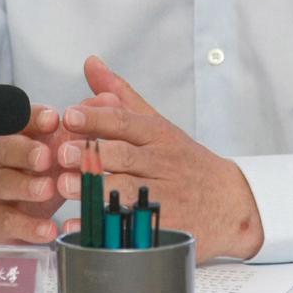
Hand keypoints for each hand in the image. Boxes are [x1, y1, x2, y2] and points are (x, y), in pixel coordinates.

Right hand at [0, 104, 67, 246]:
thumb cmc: (34, 176)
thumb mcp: (54, 152)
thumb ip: (76, 131)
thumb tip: (107, 102)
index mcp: (18, 136)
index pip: (23, 121)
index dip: (36, 118)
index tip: (53, 119)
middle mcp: (1, 159)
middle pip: (6, 149)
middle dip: (27, 151)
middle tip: (46, 156)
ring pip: (4, 183)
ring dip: (26, 186)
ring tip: (48, 189)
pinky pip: (9, 222)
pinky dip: (30, 227)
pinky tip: (49, 230)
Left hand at [55, 55, 264, 262]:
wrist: (230, 202)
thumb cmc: (186, 161)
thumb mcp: (158, 123)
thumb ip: (121, 96)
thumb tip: (91, 64)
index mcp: (157, 135)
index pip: (126, 122)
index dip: (97, 118)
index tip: (70, 116)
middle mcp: (160, 163)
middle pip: (125, 156)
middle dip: (92, 154)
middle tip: (63, 153)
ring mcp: (164, 195)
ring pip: (127, 190)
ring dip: (95, 189)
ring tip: (66, 185)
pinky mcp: (164, 226)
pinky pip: (132, 226)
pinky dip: (103, 228)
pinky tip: (80, 226)